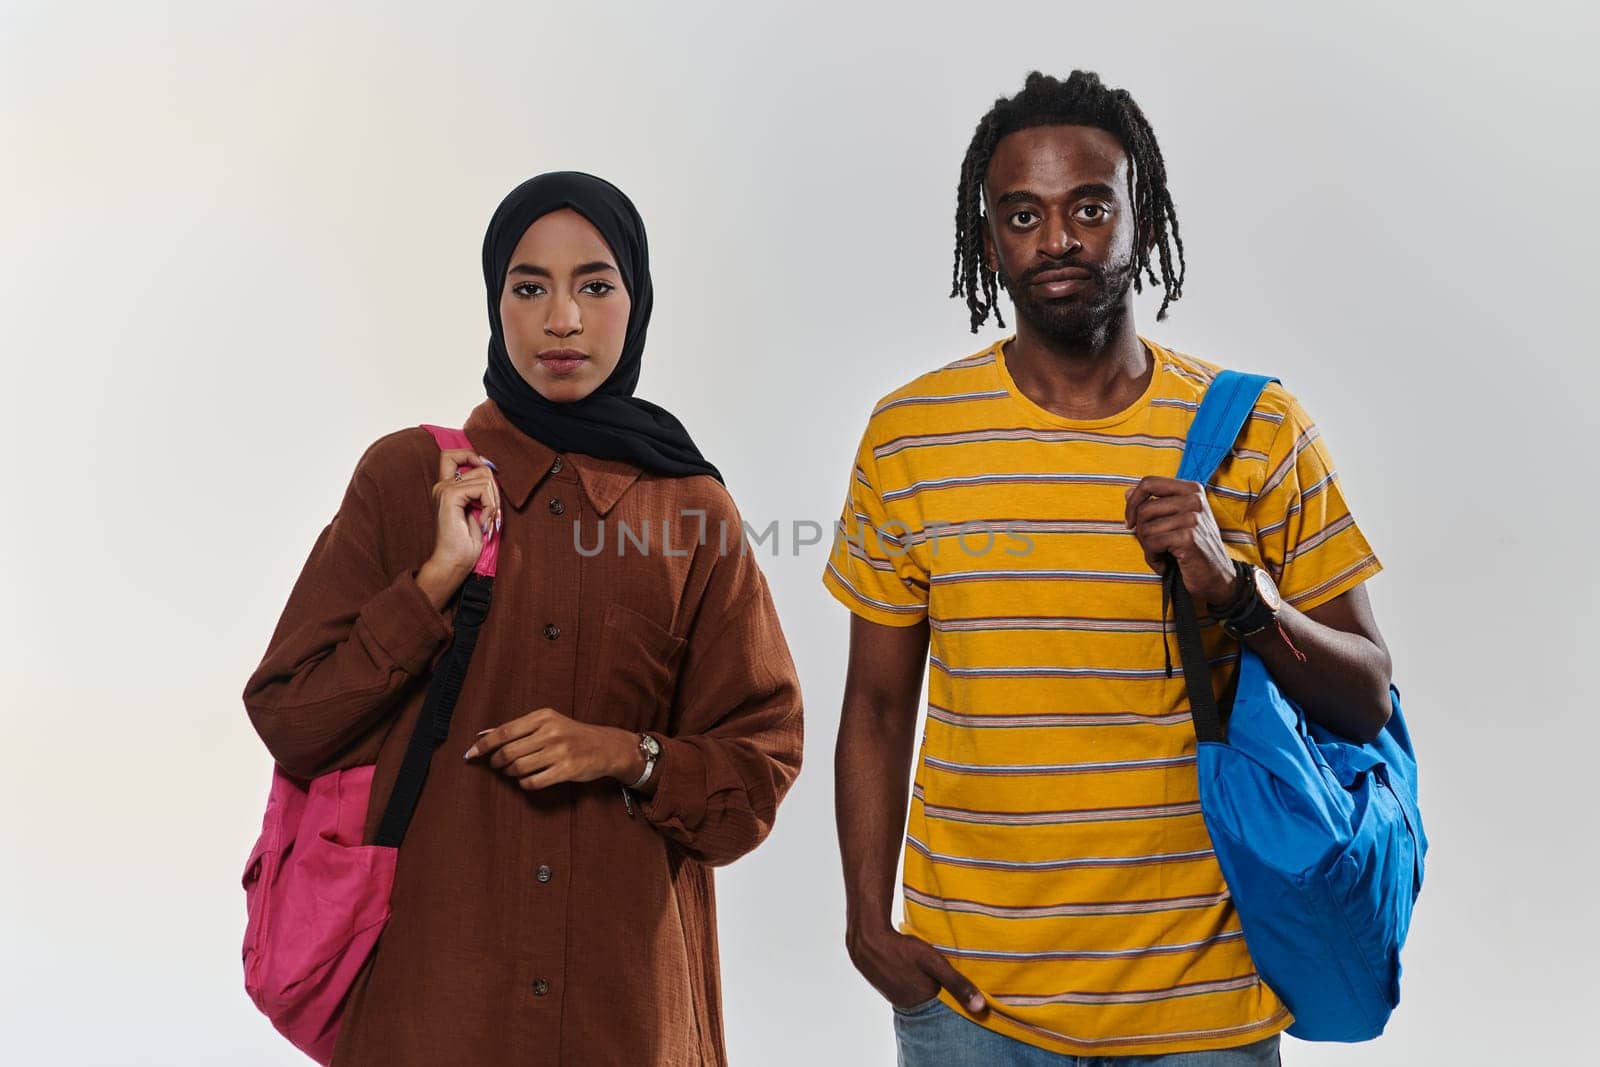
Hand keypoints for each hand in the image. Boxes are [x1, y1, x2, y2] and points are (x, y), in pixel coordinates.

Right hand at [417, 449, 500, 608]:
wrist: (455, 561)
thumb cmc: (467, 542)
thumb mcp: (477, 509)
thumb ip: (479, 489)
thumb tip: (491, 470)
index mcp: (447, 487)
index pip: (452, 454)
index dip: (472, 455)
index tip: (487, 473)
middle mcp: (443, 485)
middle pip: (479, 466)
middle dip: (494, 489)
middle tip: (492, 511)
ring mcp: (445, 489)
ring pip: (485, 477)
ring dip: (493, 500)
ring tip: (488, 519)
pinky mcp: (450, 495)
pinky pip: (482, 488)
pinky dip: (490, 505)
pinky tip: (483, 521)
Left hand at [464, 707, 640, 790]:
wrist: (606, 747)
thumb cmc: (571, 734)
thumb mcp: (547, 723)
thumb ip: (516, 728)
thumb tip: (482, 734)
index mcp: (543, 717)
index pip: (504, 731)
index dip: (483, 745)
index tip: (470, 754)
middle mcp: (551, 732)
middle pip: (508, 752)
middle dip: (497, 762)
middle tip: (497, 765)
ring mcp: (560, 751)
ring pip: (518, 768)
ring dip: (509, 773)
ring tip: (511, 772)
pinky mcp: (566, 770)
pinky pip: (533, 781)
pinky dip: (524, 783)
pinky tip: (527, 779)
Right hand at [846, 924, 986, 1014]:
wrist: (866, 938)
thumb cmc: (902, 949)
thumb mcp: (934, 963)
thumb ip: (958, 984)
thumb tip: (982, 1007)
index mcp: (919, 1002)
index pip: (943, 1009)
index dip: (954, 1002)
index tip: (965, 996)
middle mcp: (905, 1003)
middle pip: (928, 1002)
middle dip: (940, 995)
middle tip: (947, 980)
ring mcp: (892, 993)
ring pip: (914, 992)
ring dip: (923, 986)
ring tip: (931, 974)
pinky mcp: (882, 981)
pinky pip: (902, 984)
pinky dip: (910, 979)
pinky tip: (912, 968)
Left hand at [1124, 476, 1239, 606]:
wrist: (1216, 577)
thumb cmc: (1192, 549)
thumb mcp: (1173, 522)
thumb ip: (1152, 505)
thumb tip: (1127, 492)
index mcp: (1191, 489)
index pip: (1149, 482)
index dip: (1133, 502)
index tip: (1131, 521)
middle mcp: (1194, 499)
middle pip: (1144, 509)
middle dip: (1141, 532)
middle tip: (1155, 546)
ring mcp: (1193, 517)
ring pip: (1145, 528)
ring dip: (1148, 548)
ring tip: (1165, 555)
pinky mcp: (1188, 537)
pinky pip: (1152, 544)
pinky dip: (1153, 558)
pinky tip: (1166, 563)